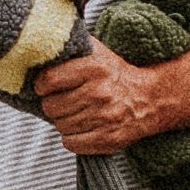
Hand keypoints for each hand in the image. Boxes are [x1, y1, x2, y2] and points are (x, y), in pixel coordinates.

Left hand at [32, 44, 169, 156]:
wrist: (149, 98)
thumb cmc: (115, 75)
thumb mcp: (96, 53)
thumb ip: (71, 48)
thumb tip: (40, 47)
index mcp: (94, 68)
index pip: (48, 80)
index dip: (41, 85)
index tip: (46, 86)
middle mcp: (99, 93)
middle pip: (51, 106)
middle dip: (53, 104)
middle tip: (65, 100)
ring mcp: (104, 118)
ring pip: (59, 125)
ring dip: (64, 120)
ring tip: (78, 111)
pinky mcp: (108, 139)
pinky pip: (70, 143)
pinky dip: (72, 137)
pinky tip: (83, 126)